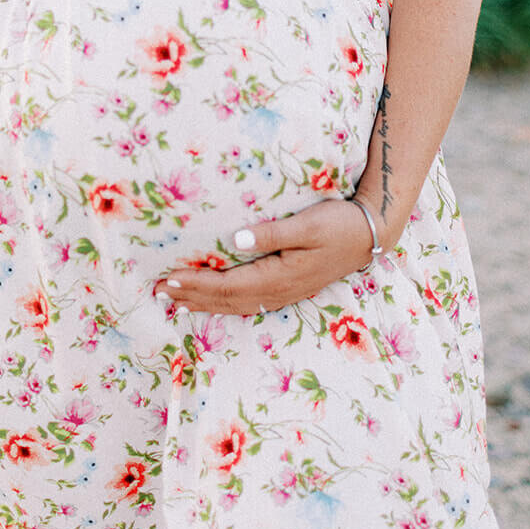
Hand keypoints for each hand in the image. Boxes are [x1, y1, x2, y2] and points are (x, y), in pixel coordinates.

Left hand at [155, 198, 380, 314]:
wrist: (371, 235)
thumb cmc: (339, 224)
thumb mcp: (307, 225)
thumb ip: (271, 233)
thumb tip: (235, 239)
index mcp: (278, 277)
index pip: (227, 285)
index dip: (196, 284)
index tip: (168, 278)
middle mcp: (277, 291)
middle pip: (226, 300)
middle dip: (191, 296)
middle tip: (158, 292)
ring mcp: (283, 293)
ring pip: (235, 304)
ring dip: (203, 302)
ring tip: (174, 301)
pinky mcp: (287, 289)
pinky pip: (247, 303)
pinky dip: (223, 303)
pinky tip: (212, 302)